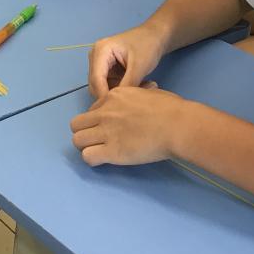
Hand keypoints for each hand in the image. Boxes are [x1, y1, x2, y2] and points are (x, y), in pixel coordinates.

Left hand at [70, 85, 189, 165]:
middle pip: (76, 124)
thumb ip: (135, 96)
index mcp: (114, 96)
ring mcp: (106, 132)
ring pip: (77, 140)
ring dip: (86, 146)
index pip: (92, 110)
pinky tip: (104, 160)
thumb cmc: (171, 108)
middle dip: (84, 132)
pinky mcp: (112, 151)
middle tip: (98, 141)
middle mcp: (105, 112)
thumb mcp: (147, 92)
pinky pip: (87, 156)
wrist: (177, 125)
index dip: (98, 120)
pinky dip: (93, 159)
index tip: (110, 127)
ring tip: (100, 151)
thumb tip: (139, 98)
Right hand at [87, 25, 166, 97]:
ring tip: (141, 89)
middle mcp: (95, 57)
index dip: (104, 96)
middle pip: (96, 85)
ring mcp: (100, 63)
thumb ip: (127, 85)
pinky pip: (109, 85)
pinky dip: (121, 90)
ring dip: (118, 93)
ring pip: (102, 87)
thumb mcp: (139, 66)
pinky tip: (137, 86)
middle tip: (135, 99)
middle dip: (112, 95)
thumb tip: (117, 104)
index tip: (119, 110)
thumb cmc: (147, 45)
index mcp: (100, 51)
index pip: (96, 79)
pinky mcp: (107, 70)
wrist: (156, 36)